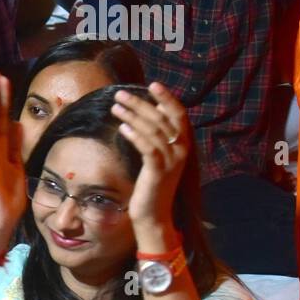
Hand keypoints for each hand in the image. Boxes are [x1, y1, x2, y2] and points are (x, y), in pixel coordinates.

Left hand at [111, 83, 188, 231]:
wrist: (154, 215)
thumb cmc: (152, 184)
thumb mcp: (158, 157)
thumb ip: (157, 137)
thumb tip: (149, 112)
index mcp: (183, 145)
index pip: (179, 114)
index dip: (167, 98)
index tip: (152, 84)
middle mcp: (181, 151)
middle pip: (162, 119)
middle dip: (141, 103)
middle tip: (120, 94)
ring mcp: (171, 162)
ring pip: (154, 131)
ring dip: (133, 116)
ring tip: (115, 107)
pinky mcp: (158, 173)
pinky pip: (148, 149)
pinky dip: (135, 136)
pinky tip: (122, 128)